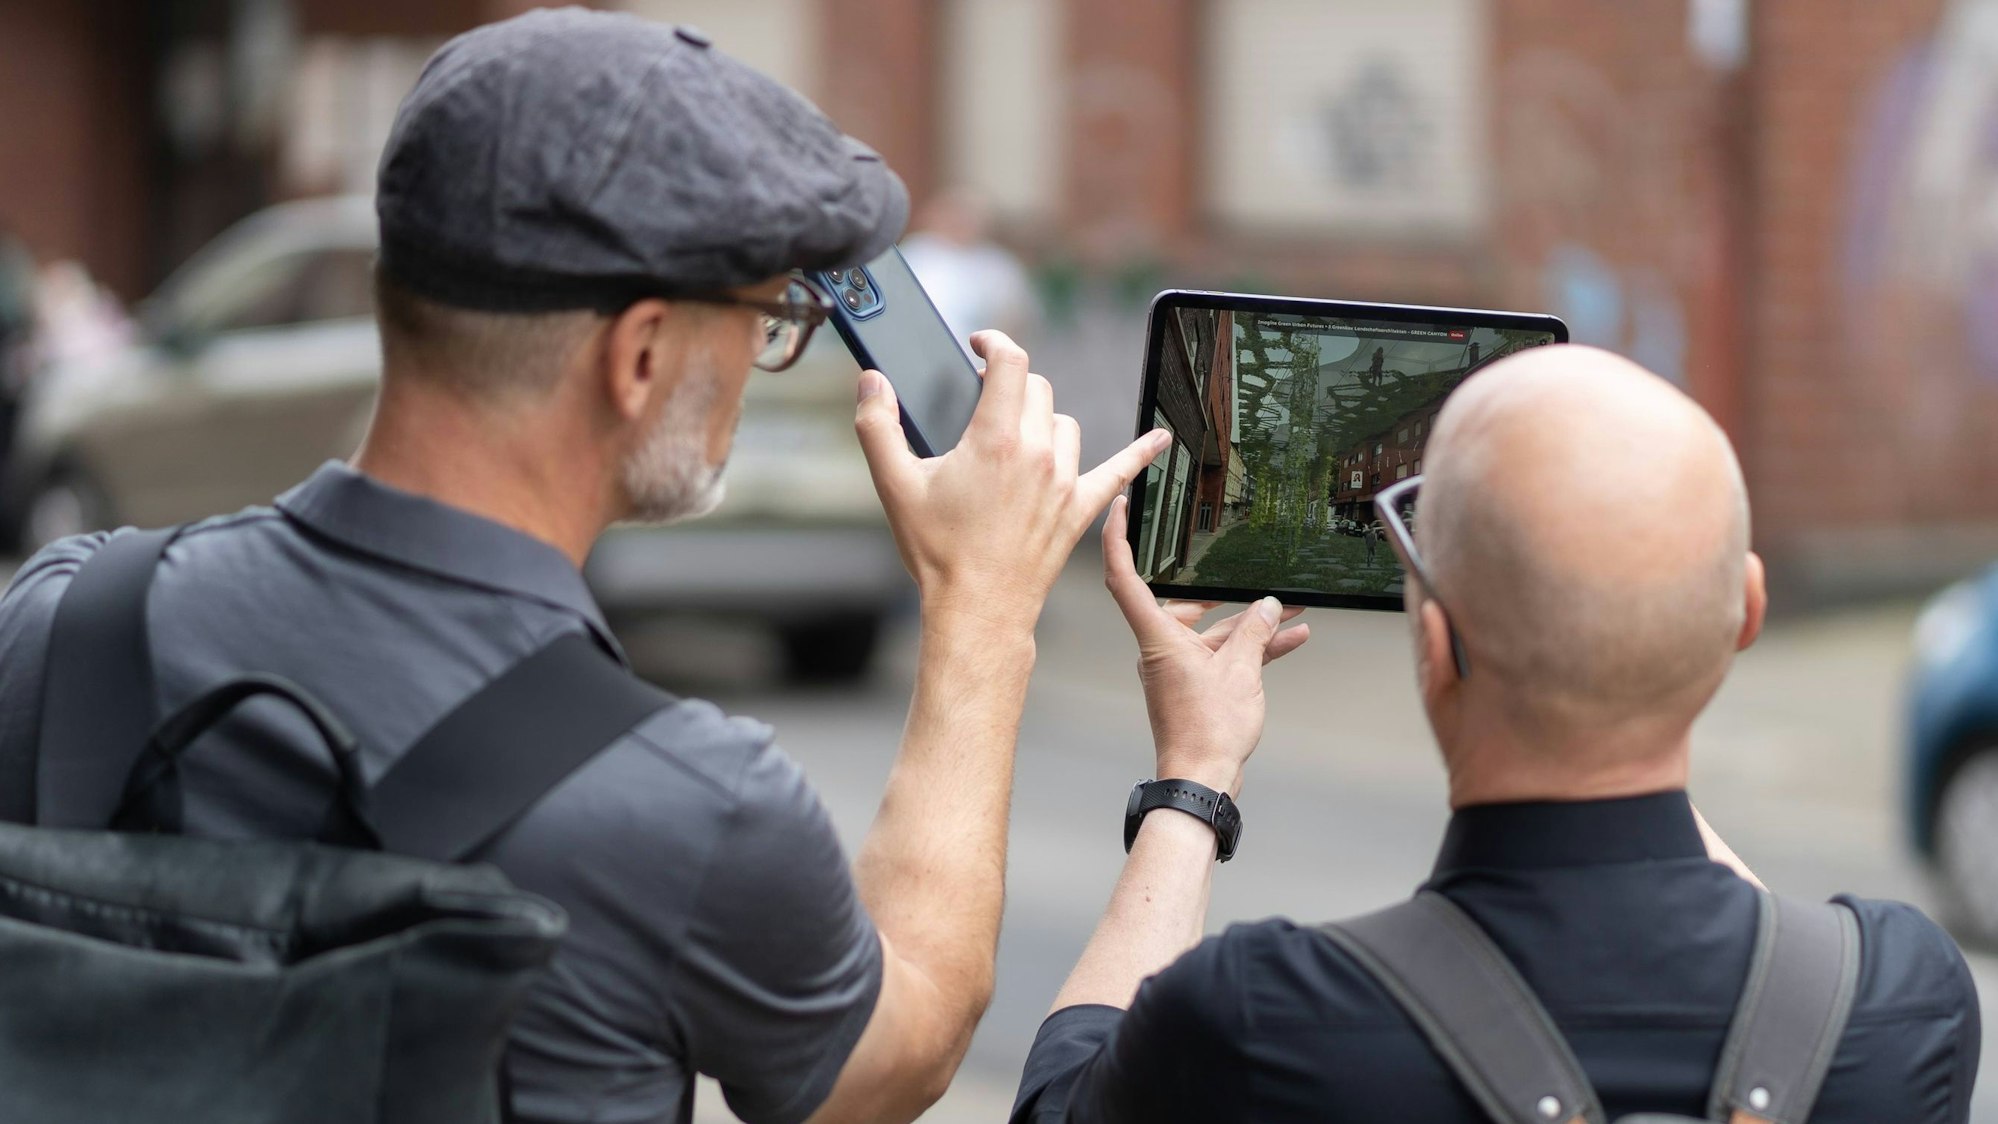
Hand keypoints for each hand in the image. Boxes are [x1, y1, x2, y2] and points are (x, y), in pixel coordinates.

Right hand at [856, 330, 1169, 629]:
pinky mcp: (1080, 509)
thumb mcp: (893, 485)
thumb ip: (876, 425)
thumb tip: (871, 380)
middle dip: (1009, 387)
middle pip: (1036, 389)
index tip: (979, 345)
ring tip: (1016, 438)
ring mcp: (1064, 481)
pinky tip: (1162, 439)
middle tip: (984, 401)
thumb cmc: (937, 552)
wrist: (977, 608)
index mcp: (995, 439)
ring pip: (1064, 423)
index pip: (1010, 362)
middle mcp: (1037, 453)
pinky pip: (1119, 471)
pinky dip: (1141, 452)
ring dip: (1041, 420)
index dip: (994, 342)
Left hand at [1102, 495, 1309, 793]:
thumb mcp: (1241, 671)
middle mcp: (1160, 649)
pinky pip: (1222, 655)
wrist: (1202, 780)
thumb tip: (1267, 607)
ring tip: (1289, 608)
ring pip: (1212, 631)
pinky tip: (1287, 638)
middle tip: (1244, 566)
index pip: (1124, 576)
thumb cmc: (1206, 733)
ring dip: (1249, 623)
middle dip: (1222, 589)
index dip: (1118, 537)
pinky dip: (1251, 648)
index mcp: (1157, 638)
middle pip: (1184, 602)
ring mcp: (1177, 668)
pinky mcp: (1194, 686)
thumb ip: (1256, 633)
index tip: (1120, 506)